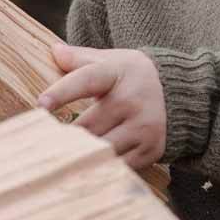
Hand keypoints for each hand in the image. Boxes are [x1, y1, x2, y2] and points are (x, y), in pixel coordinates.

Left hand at [38, 44, 165, 171]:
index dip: (62, 92)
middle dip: (64, 136)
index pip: (85, 81)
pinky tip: (88, 168)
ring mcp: (144, 127)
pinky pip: (117, 167)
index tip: (40, 105)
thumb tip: (54, 50)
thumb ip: (78, 58)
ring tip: (62, 160)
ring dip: (81, 156)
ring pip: (100, 150)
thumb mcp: (109, 60)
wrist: (179, 92)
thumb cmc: (130, 75)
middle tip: (42, 144)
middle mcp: (132, 100)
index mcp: (116, 73)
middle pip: (87, 126)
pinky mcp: (151, 150)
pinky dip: (101, 168)